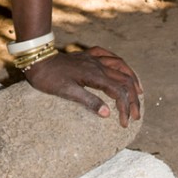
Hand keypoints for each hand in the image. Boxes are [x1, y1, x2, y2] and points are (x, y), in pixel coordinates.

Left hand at [24, 46, 141, 127]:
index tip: (125, 123)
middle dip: (133, 97)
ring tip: (139, 90)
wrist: (38, 60)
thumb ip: (88, 101)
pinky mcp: (87, 55)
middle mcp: (97, 65)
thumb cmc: (50, 78)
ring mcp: (93, 58)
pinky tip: (121, 66)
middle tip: (136, 114)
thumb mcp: (67, 92)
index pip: (118, 92)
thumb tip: (107, 113)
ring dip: (131, 78)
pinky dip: (118, 62)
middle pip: (124, 80)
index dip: (125, 107)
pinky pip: (108, 54)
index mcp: (94, 75)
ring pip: (120, 65)